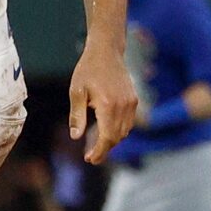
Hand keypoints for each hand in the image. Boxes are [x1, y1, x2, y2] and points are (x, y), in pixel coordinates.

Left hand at [65, 41, 139, 165]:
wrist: (106, 51)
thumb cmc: (88, 70)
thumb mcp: (76, 92)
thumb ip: (77, 116)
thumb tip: (76, 137)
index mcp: (108, 104)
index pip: (107, 137)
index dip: (99, 151)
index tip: (90, 159)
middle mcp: (123, 105)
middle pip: (117, 137)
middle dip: (105, 149)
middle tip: (91, 157)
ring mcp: (131, 102)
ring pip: (125, 131)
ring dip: (112, 141)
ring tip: (97, 146)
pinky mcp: (134, 100)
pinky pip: (129, 122)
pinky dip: (119, 130)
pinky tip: (107, 131)